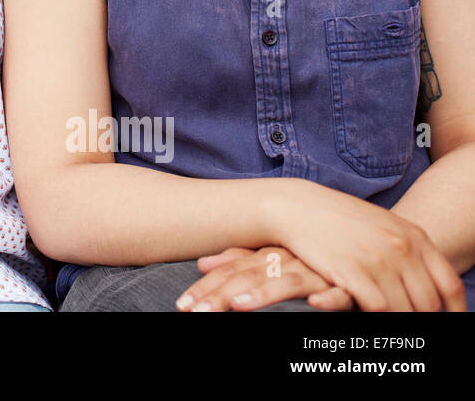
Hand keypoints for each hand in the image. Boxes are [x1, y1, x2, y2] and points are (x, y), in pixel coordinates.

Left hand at [176, 246, 352, 311]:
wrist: (371, 242)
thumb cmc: (315, 254)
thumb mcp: (276, 258)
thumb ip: (243, 262)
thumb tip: (201, 263)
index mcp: (273, 254)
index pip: (233, 271)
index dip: (207, 287)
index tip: (182, 305)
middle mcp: (292, 260)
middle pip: (251, 278)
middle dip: (222, 294)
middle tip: (197, 312)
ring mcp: (320, 271)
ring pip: (289, 283)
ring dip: (265, 293)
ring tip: (239, 306)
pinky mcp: (354, 284)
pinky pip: (342, 292)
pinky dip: (330, 299)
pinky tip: (316, 306)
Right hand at [267, 181, 466, 311]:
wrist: (297, 206)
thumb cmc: (339, 218)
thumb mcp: (383, 225)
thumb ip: (407, 249)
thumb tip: (426, 281)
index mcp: (414, 237)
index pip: (450, 285)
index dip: (454, 310)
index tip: (448, 321)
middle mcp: (402, 248)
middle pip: (428, 304)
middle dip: (421, 319)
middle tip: (409, 325)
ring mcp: (378, 260)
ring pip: (405, 311)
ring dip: (398, 322)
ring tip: (387, 325)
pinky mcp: (352, 271)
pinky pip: (379, 309)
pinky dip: (376, 318)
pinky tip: (365, 315)